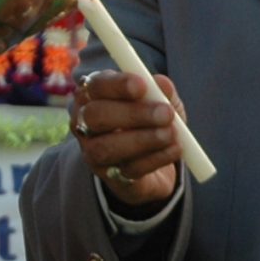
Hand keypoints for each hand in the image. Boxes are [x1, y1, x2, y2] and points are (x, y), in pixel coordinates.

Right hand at [71, 71, 185, 211]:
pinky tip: (174, 150)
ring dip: (143, 140)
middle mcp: (85, 122)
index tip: (142, 86)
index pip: (96, 85)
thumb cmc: (151, 122)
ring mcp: (93, 151)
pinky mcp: (109, 176)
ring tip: (171, 134)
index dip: (117, 85)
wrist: (153, 164)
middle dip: (132, 114)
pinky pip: (128, 168)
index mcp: (94, 95)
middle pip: (95, 116)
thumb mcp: (160, 101)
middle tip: (165, 114)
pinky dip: (155, 158)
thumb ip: (161, 91)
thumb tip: (162, 83)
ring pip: (106, 147)